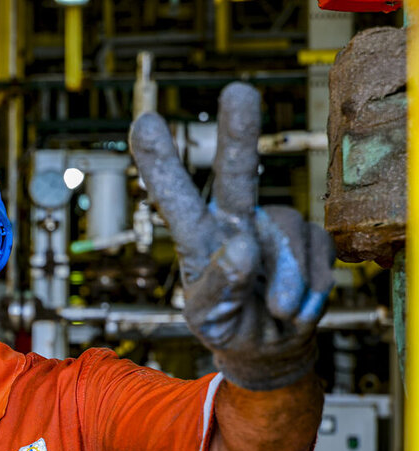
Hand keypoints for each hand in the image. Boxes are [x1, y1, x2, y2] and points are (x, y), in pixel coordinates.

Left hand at [129, 83, 334, 390]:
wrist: (269, 348)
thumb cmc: (227, 325)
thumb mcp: (209, 316)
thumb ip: (219, 285)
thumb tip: (243, 245)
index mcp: (198, 237)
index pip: (175, 198)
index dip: (160, 162)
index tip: (142, 123)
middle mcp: (234, 221)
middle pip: (237, 173)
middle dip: (239, 134)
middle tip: (239, 92)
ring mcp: (273, 227)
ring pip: (286, 229)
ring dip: (286, 280)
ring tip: (277, 311)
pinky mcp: (309, 239)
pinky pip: (316, 250)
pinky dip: (310, 287)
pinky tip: (296, 307)